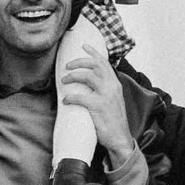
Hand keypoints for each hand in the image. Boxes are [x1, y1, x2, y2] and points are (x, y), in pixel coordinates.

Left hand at [55, 27, 135, 160]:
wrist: (120, 138)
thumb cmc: (114, 121)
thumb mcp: (114, 100)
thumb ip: (106, 90)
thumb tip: (91, 83)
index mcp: (115, 84)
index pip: (104, 63)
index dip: (93, 53)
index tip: (84, 46)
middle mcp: (112, 86)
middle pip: (95, 65)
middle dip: (79, 61)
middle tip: (68, 65)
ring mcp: (106, 96)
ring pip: (87, 76)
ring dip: (73, 76)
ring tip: (64, 80)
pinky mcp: (98, 106)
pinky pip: (80, 97)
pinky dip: (70, 97)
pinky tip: (65, 100)